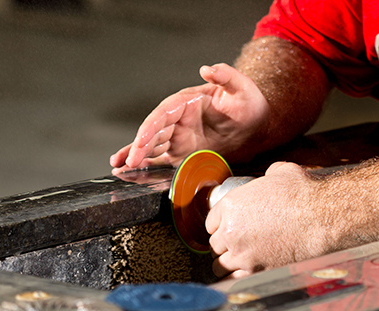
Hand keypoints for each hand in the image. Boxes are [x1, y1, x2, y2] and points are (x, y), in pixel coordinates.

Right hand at [110, 63, 269, 173]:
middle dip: (139, 148)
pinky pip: (162, 160)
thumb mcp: (241, 86)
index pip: (162, 115)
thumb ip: (225, 75)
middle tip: (128, 163)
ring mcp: (179, 137)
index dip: (149, 128)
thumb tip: (207, 68)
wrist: (259, 125)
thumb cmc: (249, 103)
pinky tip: (131, 173)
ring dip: (136, 157)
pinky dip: (147, 166)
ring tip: (119, 170)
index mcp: (186, 102)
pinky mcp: (184, 153)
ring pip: (152, 147)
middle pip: (153, 133)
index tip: (140, 142)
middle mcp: (178, 119)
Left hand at [205, 162, 328, 278]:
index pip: (211, 222)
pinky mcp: (257, 271)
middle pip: (215, 245)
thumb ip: (267, 176)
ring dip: (229, 262)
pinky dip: (239, 277)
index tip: (229, 227)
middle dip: (226, 244)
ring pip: (221, 265)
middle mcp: (231, 231)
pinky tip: (247, 272)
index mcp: (231, 206)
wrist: (323, 218)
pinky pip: (236, 279)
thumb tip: (269, 177)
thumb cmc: (305, 194)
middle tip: (239, 242)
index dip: (221, 224)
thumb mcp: (282, 172)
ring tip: (241, 259)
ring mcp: (243, 254)